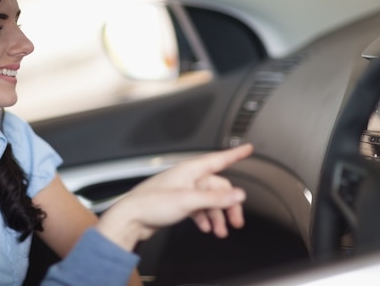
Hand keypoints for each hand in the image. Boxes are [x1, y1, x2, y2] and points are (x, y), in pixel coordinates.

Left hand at [96, 144, 252, 250]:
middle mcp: (188, 178)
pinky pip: (199, 208)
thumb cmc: (151, 204)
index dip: (235, 154)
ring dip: (217, 215)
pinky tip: (206, 227)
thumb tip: (238, 195)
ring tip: (220, 231)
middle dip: (229, 204)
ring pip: (209, 200)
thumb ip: (215, 198)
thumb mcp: (188, 201)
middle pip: (218, 187)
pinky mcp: (178, 203)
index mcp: (190, 170)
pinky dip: (205, 218)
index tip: (248, 149)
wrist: (131, 219)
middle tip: (236, 221)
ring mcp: (183, 190)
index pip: (219, 159)